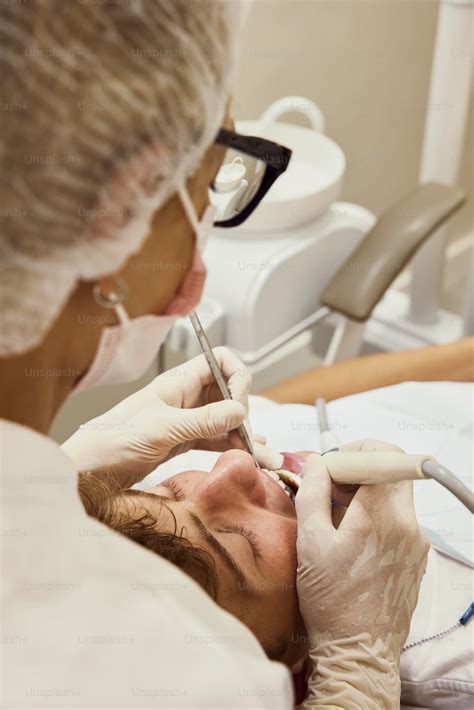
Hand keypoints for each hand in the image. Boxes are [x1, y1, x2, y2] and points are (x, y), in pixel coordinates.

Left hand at [63, 347, 254, 487]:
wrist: (90, 468)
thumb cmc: (115, 439)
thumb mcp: (162, 428)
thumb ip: (202, 420)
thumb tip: (240, 411)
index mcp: (179, 381)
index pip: (219, 360)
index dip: (236, 376)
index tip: (240, 403)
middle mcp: (187, 396)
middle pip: (229, 392)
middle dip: (246, 412)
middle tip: (250, 438)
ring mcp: (187, 419)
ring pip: (226, 419)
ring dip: (246, 435)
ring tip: (265, 457)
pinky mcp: (185, 441)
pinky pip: (217, 438)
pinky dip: (233, 447)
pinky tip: (249, 456)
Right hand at [296, 440, 428, 708]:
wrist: (358, 650)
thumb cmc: (331, 600)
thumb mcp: (310, 541)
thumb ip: (312, 492)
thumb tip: (316, 462)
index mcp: (381, 515)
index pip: (382, 454)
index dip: (354, 451)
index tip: (332, 465)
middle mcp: (408, 524)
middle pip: (389, 473)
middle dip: (357, 472)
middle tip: (329, 489)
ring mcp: (416, 541)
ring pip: (393, 496)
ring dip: (364, 495)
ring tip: (335, 518)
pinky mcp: (416, 556)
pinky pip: (397, 520)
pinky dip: (375, 517)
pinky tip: (350, 540)